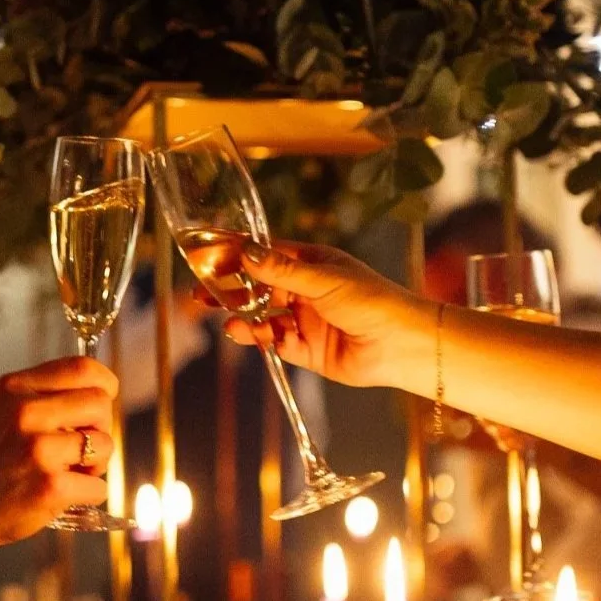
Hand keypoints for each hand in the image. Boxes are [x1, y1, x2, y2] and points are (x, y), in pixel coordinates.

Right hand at [0, 357, 117, 548]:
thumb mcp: (3, 412)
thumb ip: (44, 397)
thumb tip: (101, 393)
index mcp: (15, 388)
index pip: (82, 368)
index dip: (104, 385)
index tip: (103, 399)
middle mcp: (26, 412)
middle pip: (100, 403)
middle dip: (101, 427)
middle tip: (81, 447)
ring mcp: (39, 450)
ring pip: (105, 444)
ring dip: (96, 464)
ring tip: (69, 472)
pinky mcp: (50, 487)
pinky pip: (99, 486)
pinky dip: (88, 494)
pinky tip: (62, 495)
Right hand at [217, 241, 429, 389]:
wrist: (399, 345)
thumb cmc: (370, 301)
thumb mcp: (322, 279)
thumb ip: (280, 270)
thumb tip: (245, 251)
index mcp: (311, 264)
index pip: (266, 255)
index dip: (237, 254)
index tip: (208, 254)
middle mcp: (305, 291)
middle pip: (258, 288)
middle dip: (231, 291)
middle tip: (202, 294)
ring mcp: (305, 320)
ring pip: (263, 317)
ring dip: (245, 318)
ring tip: (229, 322)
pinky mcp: (307, 349)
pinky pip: (276, 343)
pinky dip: (263, 340)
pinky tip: (253, 336)